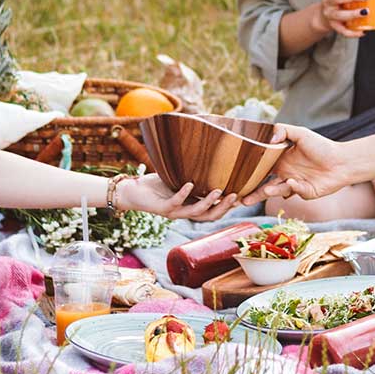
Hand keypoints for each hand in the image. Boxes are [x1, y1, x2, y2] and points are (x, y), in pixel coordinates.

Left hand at [117, 173, 242, 221]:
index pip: (214, 210)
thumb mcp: (178, 177)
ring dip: (208, 202)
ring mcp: (174, 212)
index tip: (242, 196)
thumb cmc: (156, 184)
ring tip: (218, 190)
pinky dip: (184, 193)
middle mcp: (184, 212)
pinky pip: (175, 202)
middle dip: (224, 207)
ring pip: (196, 212)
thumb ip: (194, 173)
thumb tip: (210, 157)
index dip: (228, 206)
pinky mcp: (161, 208)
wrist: (132, 191)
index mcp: (191, 206)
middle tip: (236, 195)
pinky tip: (190, 184)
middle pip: (210, 216)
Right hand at [244, 123, 354, 203]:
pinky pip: (295, 192)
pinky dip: (293, 188)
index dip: (250, 174)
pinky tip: (294, 182)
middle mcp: (285, 174)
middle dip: (252, 192)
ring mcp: (294, 185)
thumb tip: (270, 139)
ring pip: (277, 191)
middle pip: (264, 185)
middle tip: (240, 198)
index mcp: (281, 161)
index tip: (237, 177)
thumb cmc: (322, 146)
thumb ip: (283, 130)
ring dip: (269, 192)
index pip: (261, 169)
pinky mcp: (305, 193)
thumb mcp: (301, 133)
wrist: (342, 160)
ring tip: (266, 190)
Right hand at [314, 0, 373, 37]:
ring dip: (353, 13)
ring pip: (340, 14)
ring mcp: (330, 14)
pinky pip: (342, 30)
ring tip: (365, 12)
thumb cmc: (340, 2)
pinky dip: (352, 32)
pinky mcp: (333, 26)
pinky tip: (362, 32)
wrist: (324, 17)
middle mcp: (329, 1)